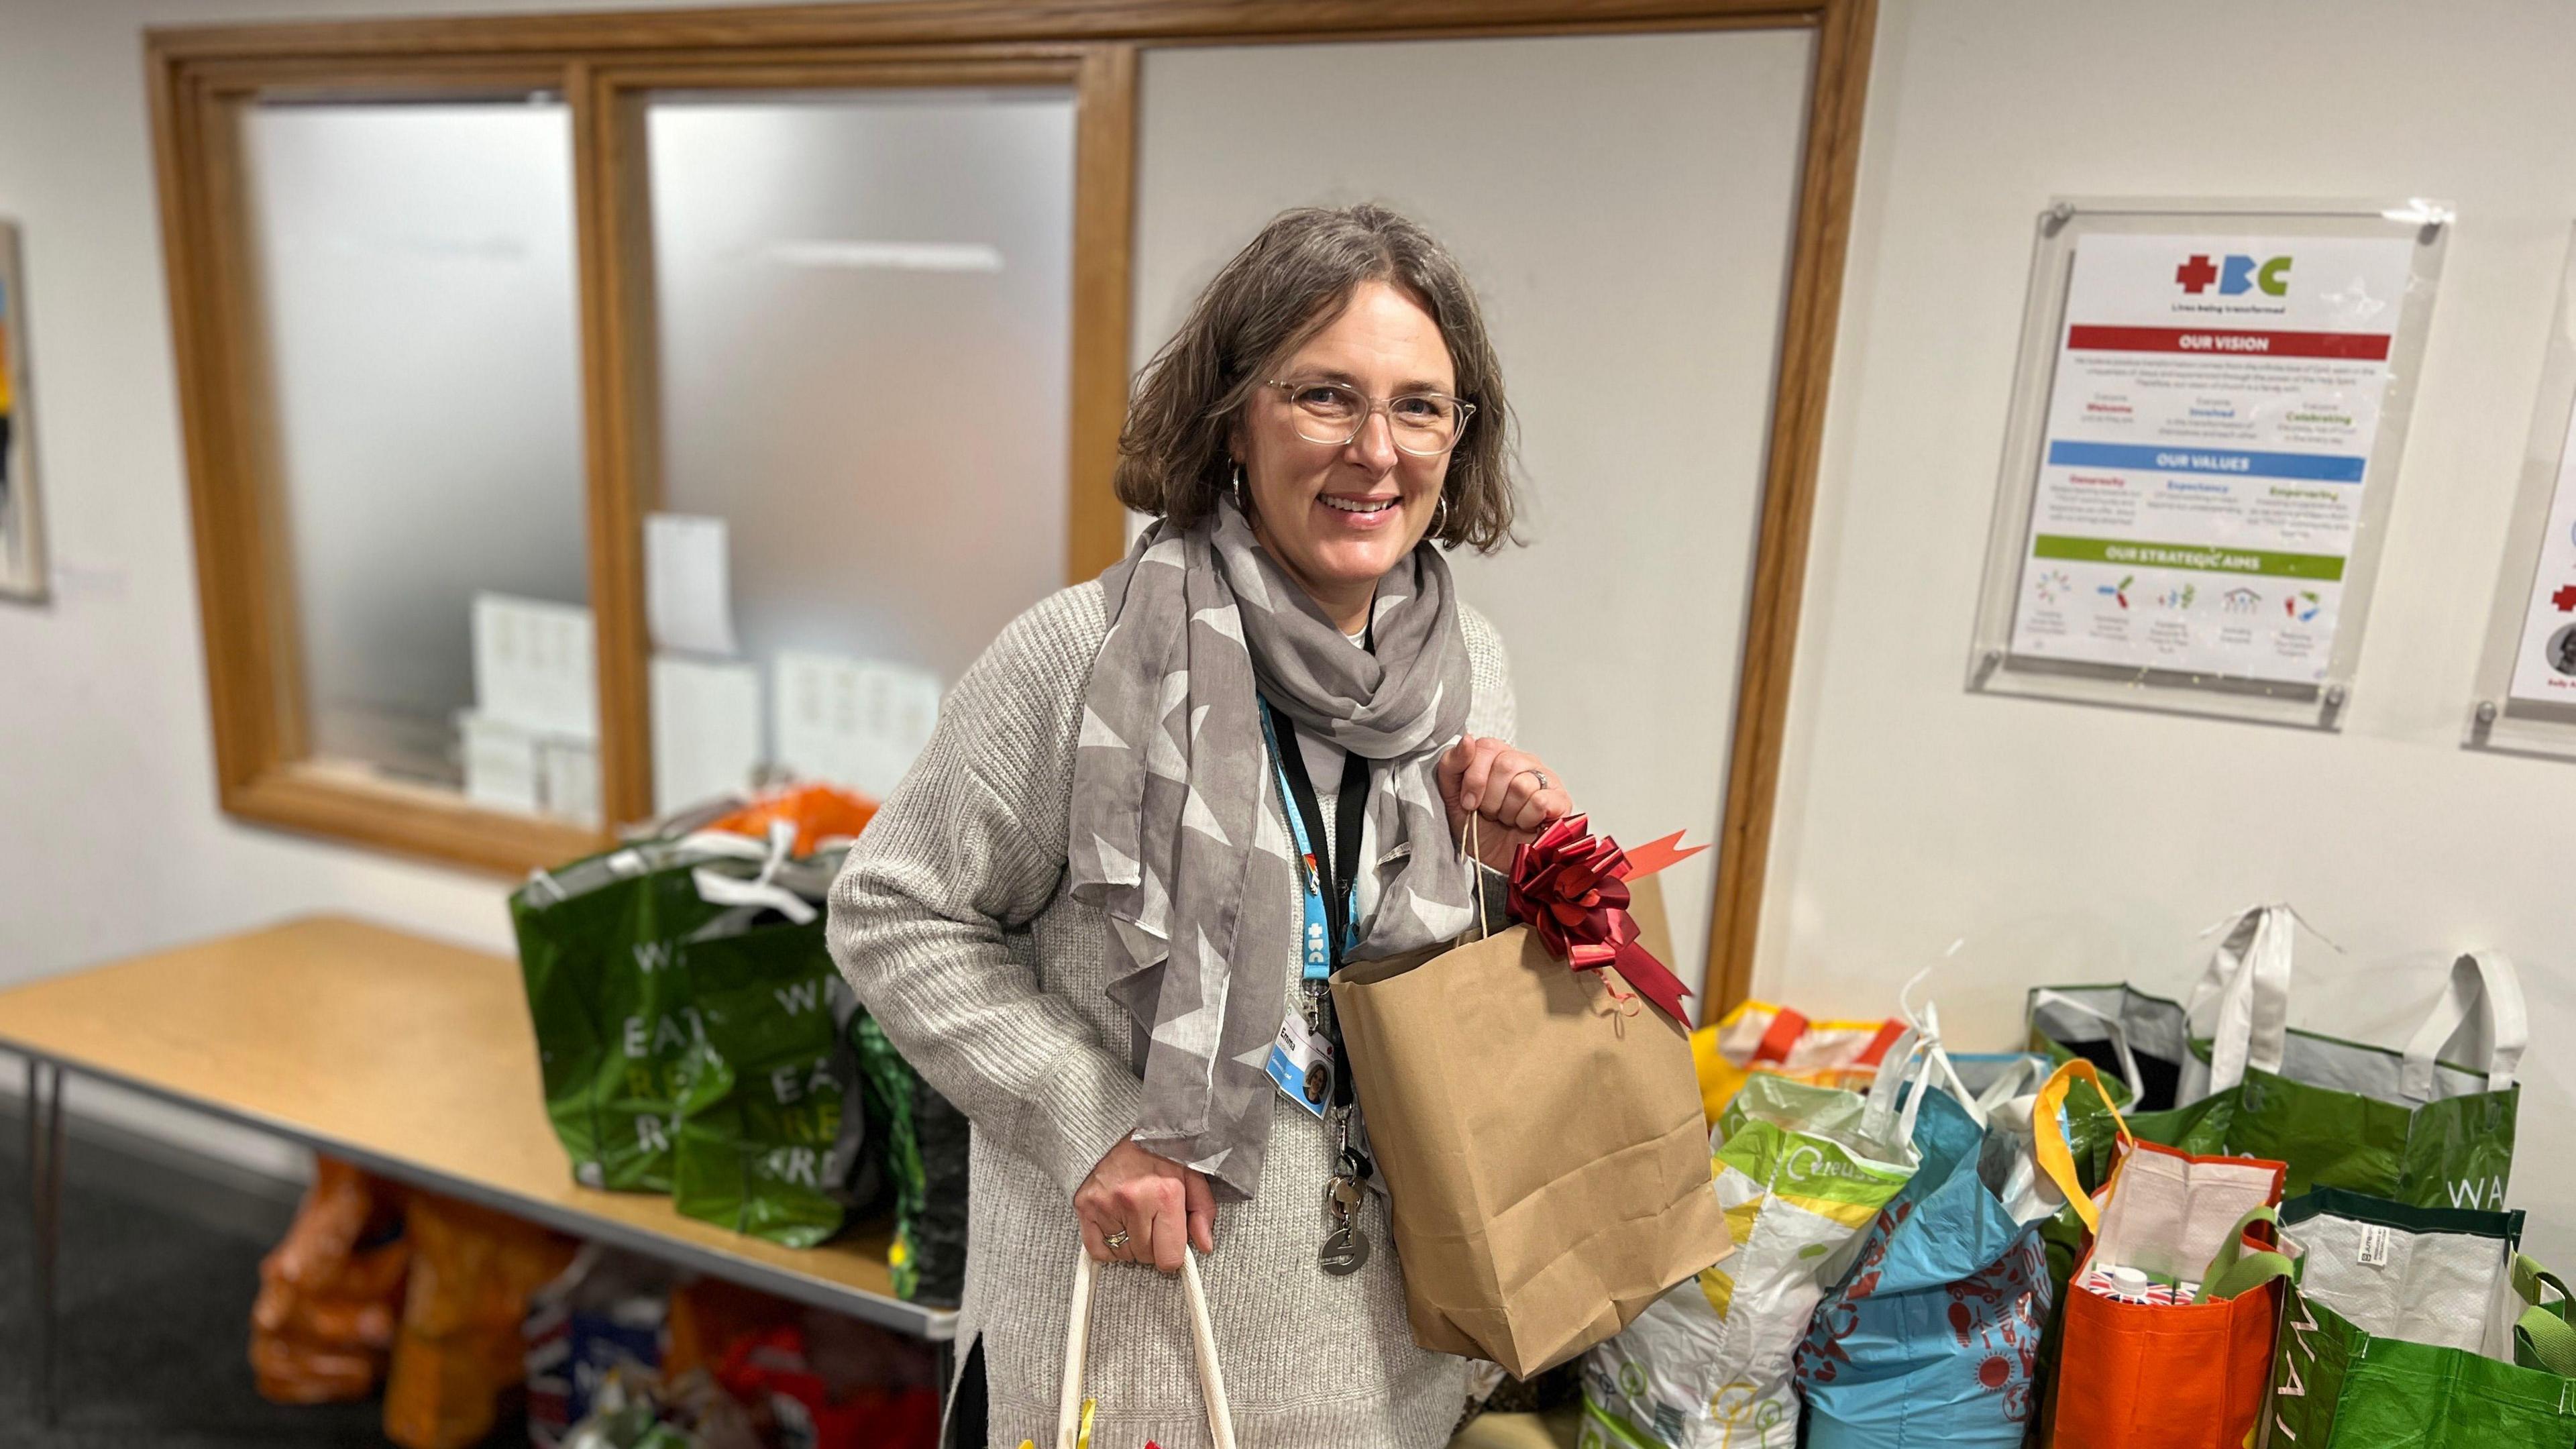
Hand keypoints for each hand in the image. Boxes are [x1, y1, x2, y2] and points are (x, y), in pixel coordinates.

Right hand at [1075, 1138, 1215, 1272]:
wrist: (1115, 1127)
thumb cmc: (1156, 1150)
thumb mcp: (1190, 1173)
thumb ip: (1202, 1210)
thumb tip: (1205, 1246)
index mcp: (1164, 1194)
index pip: (1169, 1257)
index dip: (1173, 1253)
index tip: (1171, 1241)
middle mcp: (1133, 1202)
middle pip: (1146, 1257)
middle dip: (1153, 1245)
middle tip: (1152, 1220)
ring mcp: (1105, 1206)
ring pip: (1123, 1254)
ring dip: (1132, 1244)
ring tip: (1135, 1217)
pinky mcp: (1084, 1207)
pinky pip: (1097, 1250)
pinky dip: (1108, 1245)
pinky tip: (1117, 1225)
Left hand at [1436, 734, 1572, 873]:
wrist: (1498, 861)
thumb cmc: (1479, 828)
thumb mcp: (1452, 798)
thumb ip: (1452, 766)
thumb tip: (1467, 740)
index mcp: (1498, 755)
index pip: (1486, 747)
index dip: (1474, 778)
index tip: (1468, 803)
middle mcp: (1524, 761)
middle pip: (1505, 765)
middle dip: (1490, 799)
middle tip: (1491, 814)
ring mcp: (1545, 779)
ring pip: (1521, 785)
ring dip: (1508, 812)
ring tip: (1508, 819)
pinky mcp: (1561, 800)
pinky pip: (1540, 801)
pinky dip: (1526, 819)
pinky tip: (1525, 824)